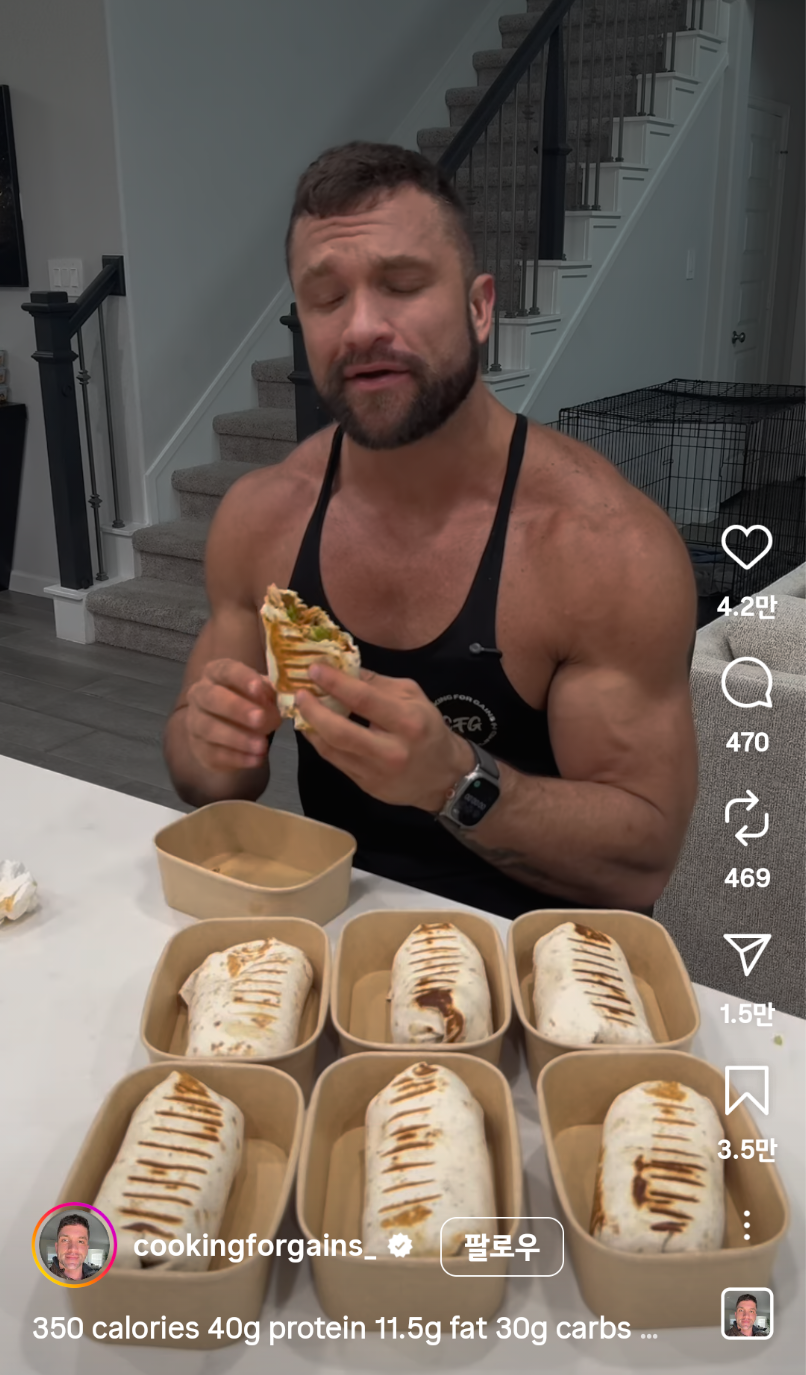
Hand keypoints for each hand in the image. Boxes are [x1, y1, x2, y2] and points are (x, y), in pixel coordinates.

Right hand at [185, 659, 281, 771]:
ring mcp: (195, 722)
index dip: (242, 678)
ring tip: (262, 745)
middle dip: (236, 708)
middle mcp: (200, 694)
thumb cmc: (250, 703)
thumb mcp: (262, 693)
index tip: (259, 688)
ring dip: (237, 738)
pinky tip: (256, 759)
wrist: (231, 733)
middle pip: (212, 698)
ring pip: (210, 729)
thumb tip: (277, 697)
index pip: (226, 670)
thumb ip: (268, 692)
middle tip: (260, 719)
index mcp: (216, 673)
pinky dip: (237, 758)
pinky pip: (214, 753)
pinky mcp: (198, 748)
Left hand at [295, 664, 474, 810]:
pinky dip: (319, 741)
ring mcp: (376, 772)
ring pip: (331, 748)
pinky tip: (312, 727)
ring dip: (310, 726)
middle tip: (299, 693)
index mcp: (407, 721)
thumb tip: (343, 669)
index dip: (335, 683)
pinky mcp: (365, 785)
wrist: (443, 777)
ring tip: (300, 708)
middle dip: (313, 709)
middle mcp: (391, 750)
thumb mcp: (413, 696)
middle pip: (340, 730)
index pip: (363, 699)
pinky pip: (334, 760)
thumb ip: (378, 683)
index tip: (314, 669)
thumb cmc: (428, 729)